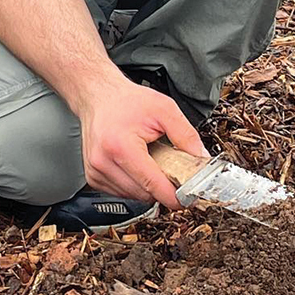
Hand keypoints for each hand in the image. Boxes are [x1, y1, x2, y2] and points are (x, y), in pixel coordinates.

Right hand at [73, 73, 208, 207]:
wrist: (98, 96)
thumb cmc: (127, 101)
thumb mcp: (164, 109)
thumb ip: (185, 134)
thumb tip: (201, 158)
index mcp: (121, 146)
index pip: (152, 184)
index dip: (173, 195)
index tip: (186, 198)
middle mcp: (103, 162)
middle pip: (143, 194)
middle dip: (161, 186)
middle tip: (170, 167)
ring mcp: (95, 172)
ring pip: (132, 196)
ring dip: (146, 186)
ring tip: (149, 159)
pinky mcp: (93, 177)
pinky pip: (121, 192)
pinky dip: (134, 184)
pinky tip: (135, 164)